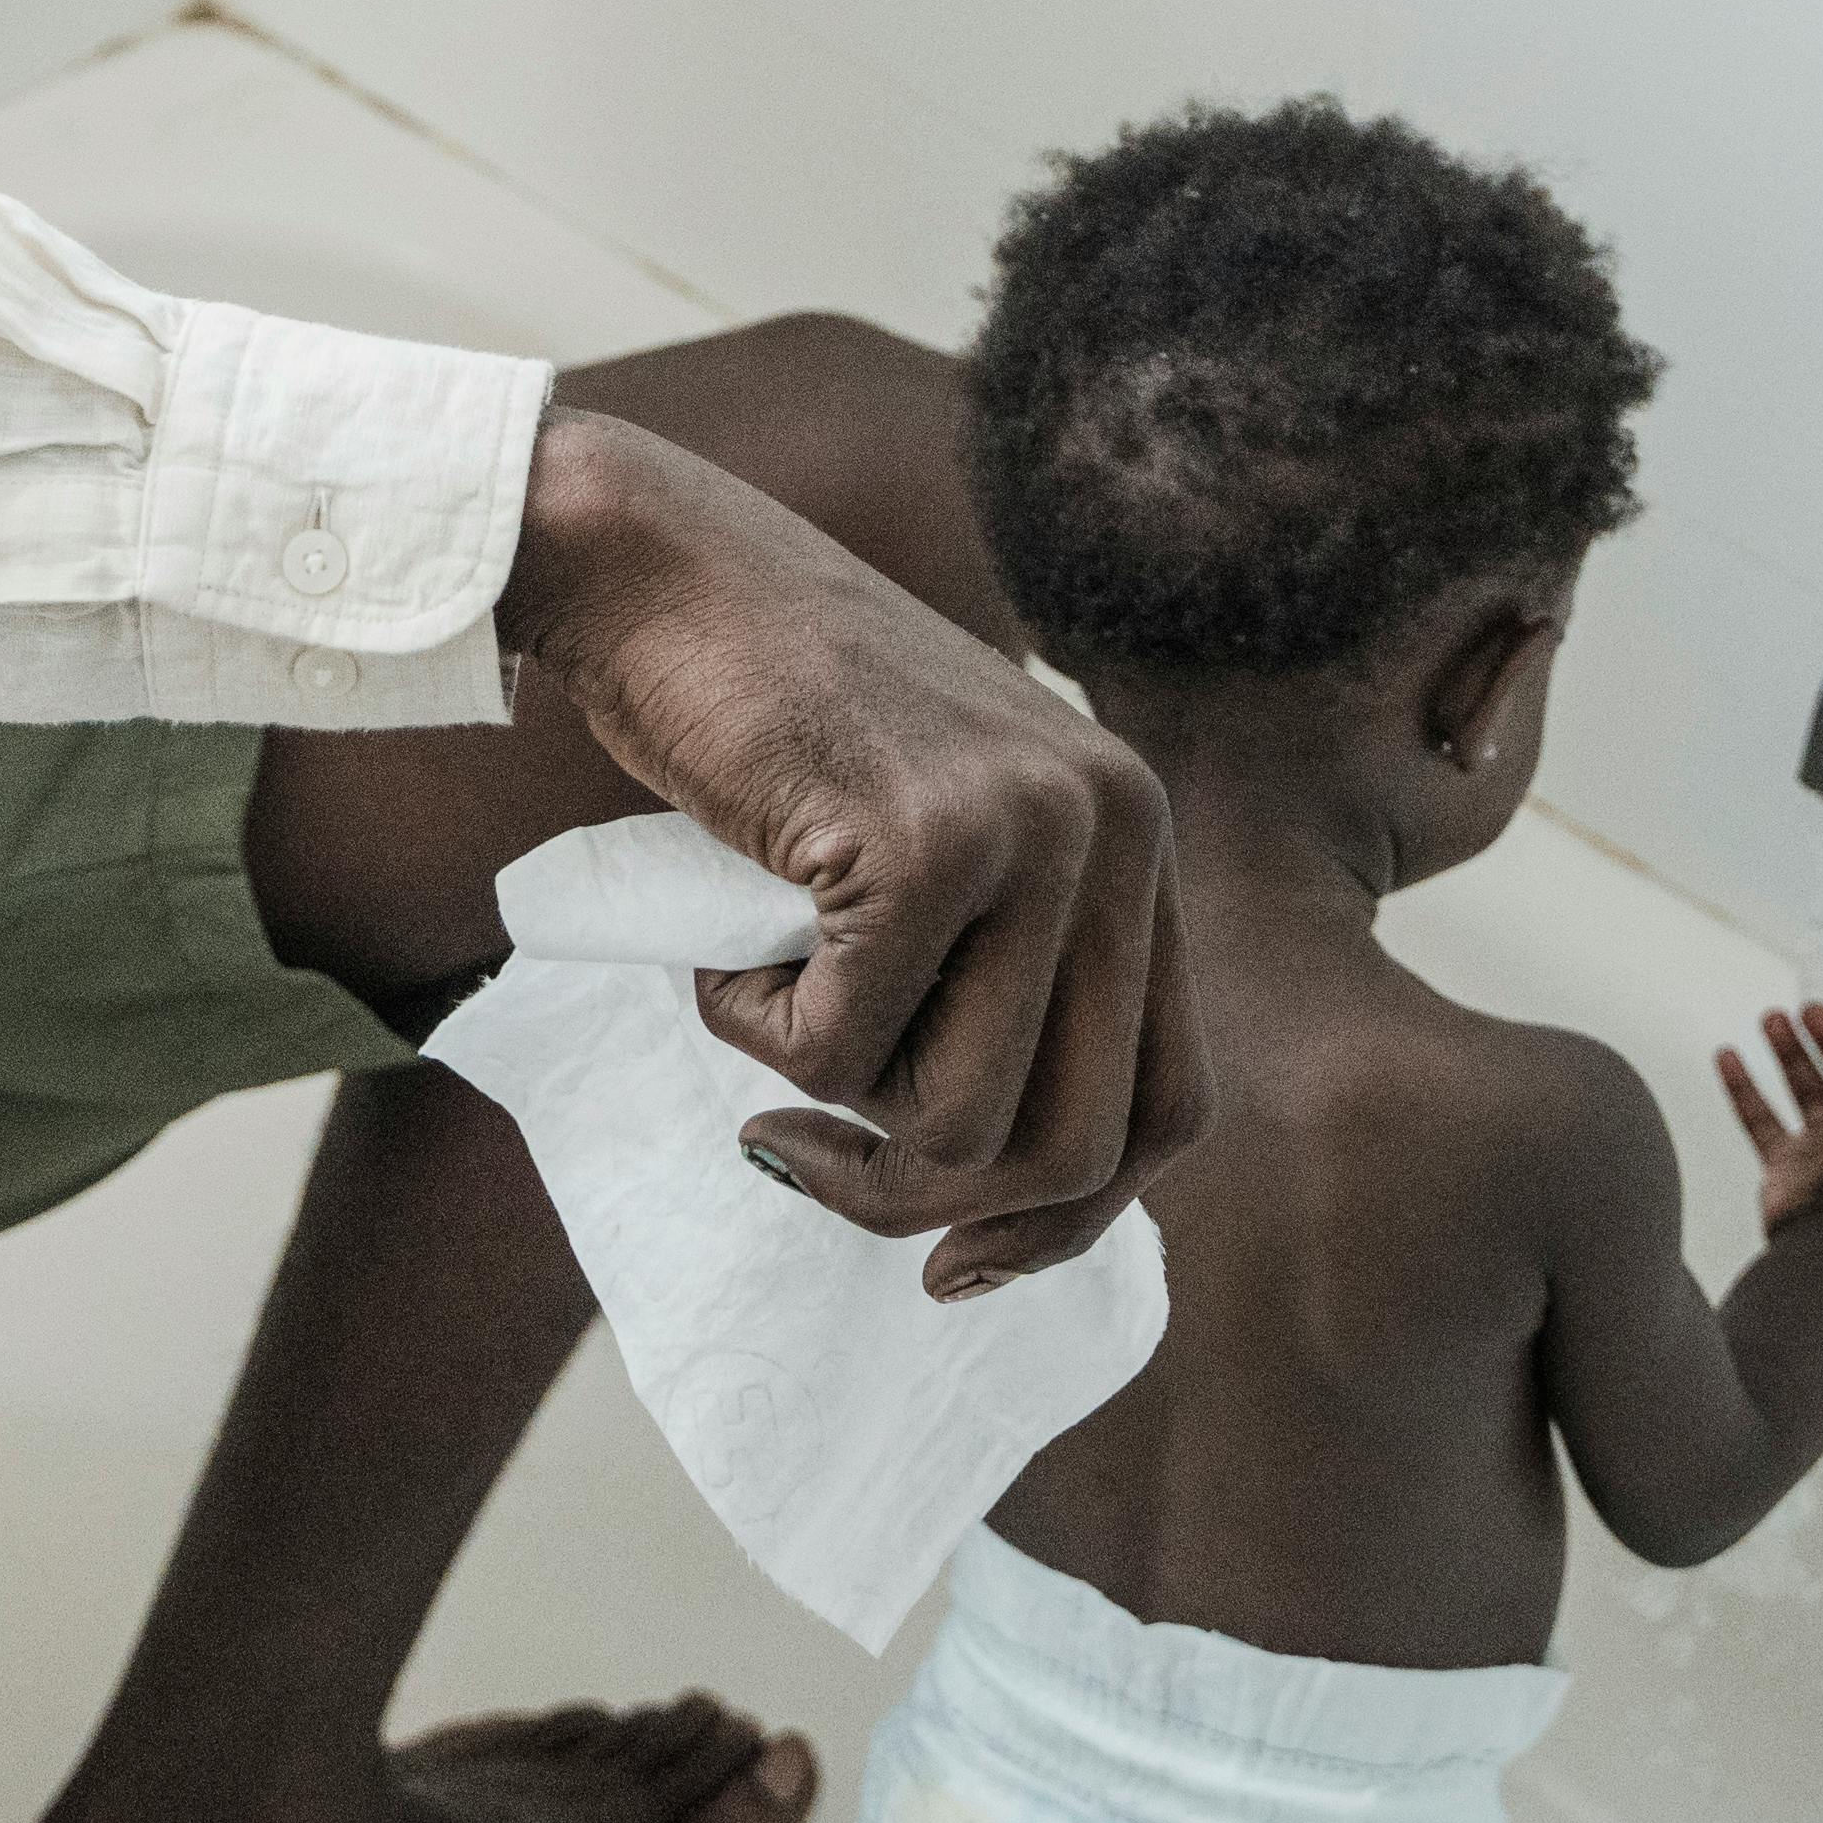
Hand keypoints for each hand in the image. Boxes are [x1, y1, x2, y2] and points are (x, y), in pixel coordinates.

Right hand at [494, 408, 1199, 1295]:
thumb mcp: (938, 841)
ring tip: (757, 1007)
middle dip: (927, 1201)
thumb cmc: (769, 719)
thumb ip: (1004, 971)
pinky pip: (838, 1053)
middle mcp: (1120, 828)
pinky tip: (720, 950)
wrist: (654, 565)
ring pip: (959, 1123)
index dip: (1068, 1219)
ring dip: (829, 1114)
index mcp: (1138, 838)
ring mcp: (1032, 829)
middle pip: (1077, 1148)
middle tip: (803, 1159)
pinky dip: (751, 1032)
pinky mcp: (922, 839)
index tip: (954, 1257)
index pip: (1169, 1106)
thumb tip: (1013, 1200)